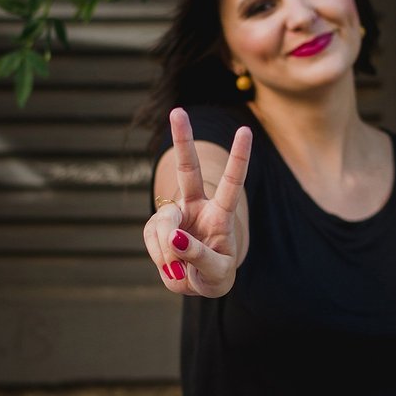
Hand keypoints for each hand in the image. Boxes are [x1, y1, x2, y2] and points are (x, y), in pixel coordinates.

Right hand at [142, 107, 251, 297]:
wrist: (198, 284)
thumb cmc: (215, 275)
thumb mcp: (216, 272)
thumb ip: (198, 256)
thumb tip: (173, 238)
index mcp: (221, 214)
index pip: (232, 182)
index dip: (239, 157)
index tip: (245, 130)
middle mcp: (198, 207)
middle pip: (188, 170)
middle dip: (182, 140)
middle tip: (178, 111)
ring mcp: (175, 215)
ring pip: (162, 223)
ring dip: (166, 250)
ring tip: (178, 269)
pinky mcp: (157, 228)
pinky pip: (150, 238)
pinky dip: (158, 256)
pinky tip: (170, 268)